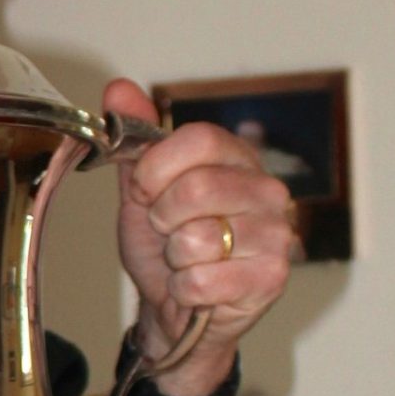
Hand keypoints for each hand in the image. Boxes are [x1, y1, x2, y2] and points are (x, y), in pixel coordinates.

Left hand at [106, 77, 292, 385]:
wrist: (176, 306)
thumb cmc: (165, 243)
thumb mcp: (143, 189)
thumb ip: (134, 141)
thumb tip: (118, 89)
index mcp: (237, 157)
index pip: (200, 139)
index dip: (157, 168)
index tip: (145, 190)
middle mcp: (267, 190)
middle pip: (197, 189)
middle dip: (162, 218)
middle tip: (167, 230)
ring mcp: (276, 234)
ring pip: (197, 240)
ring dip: (173, 257)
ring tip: (186, 259)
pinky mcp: (272, 277)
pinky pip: (202, 281)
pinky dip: (184, 289)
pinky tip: (197, 287)